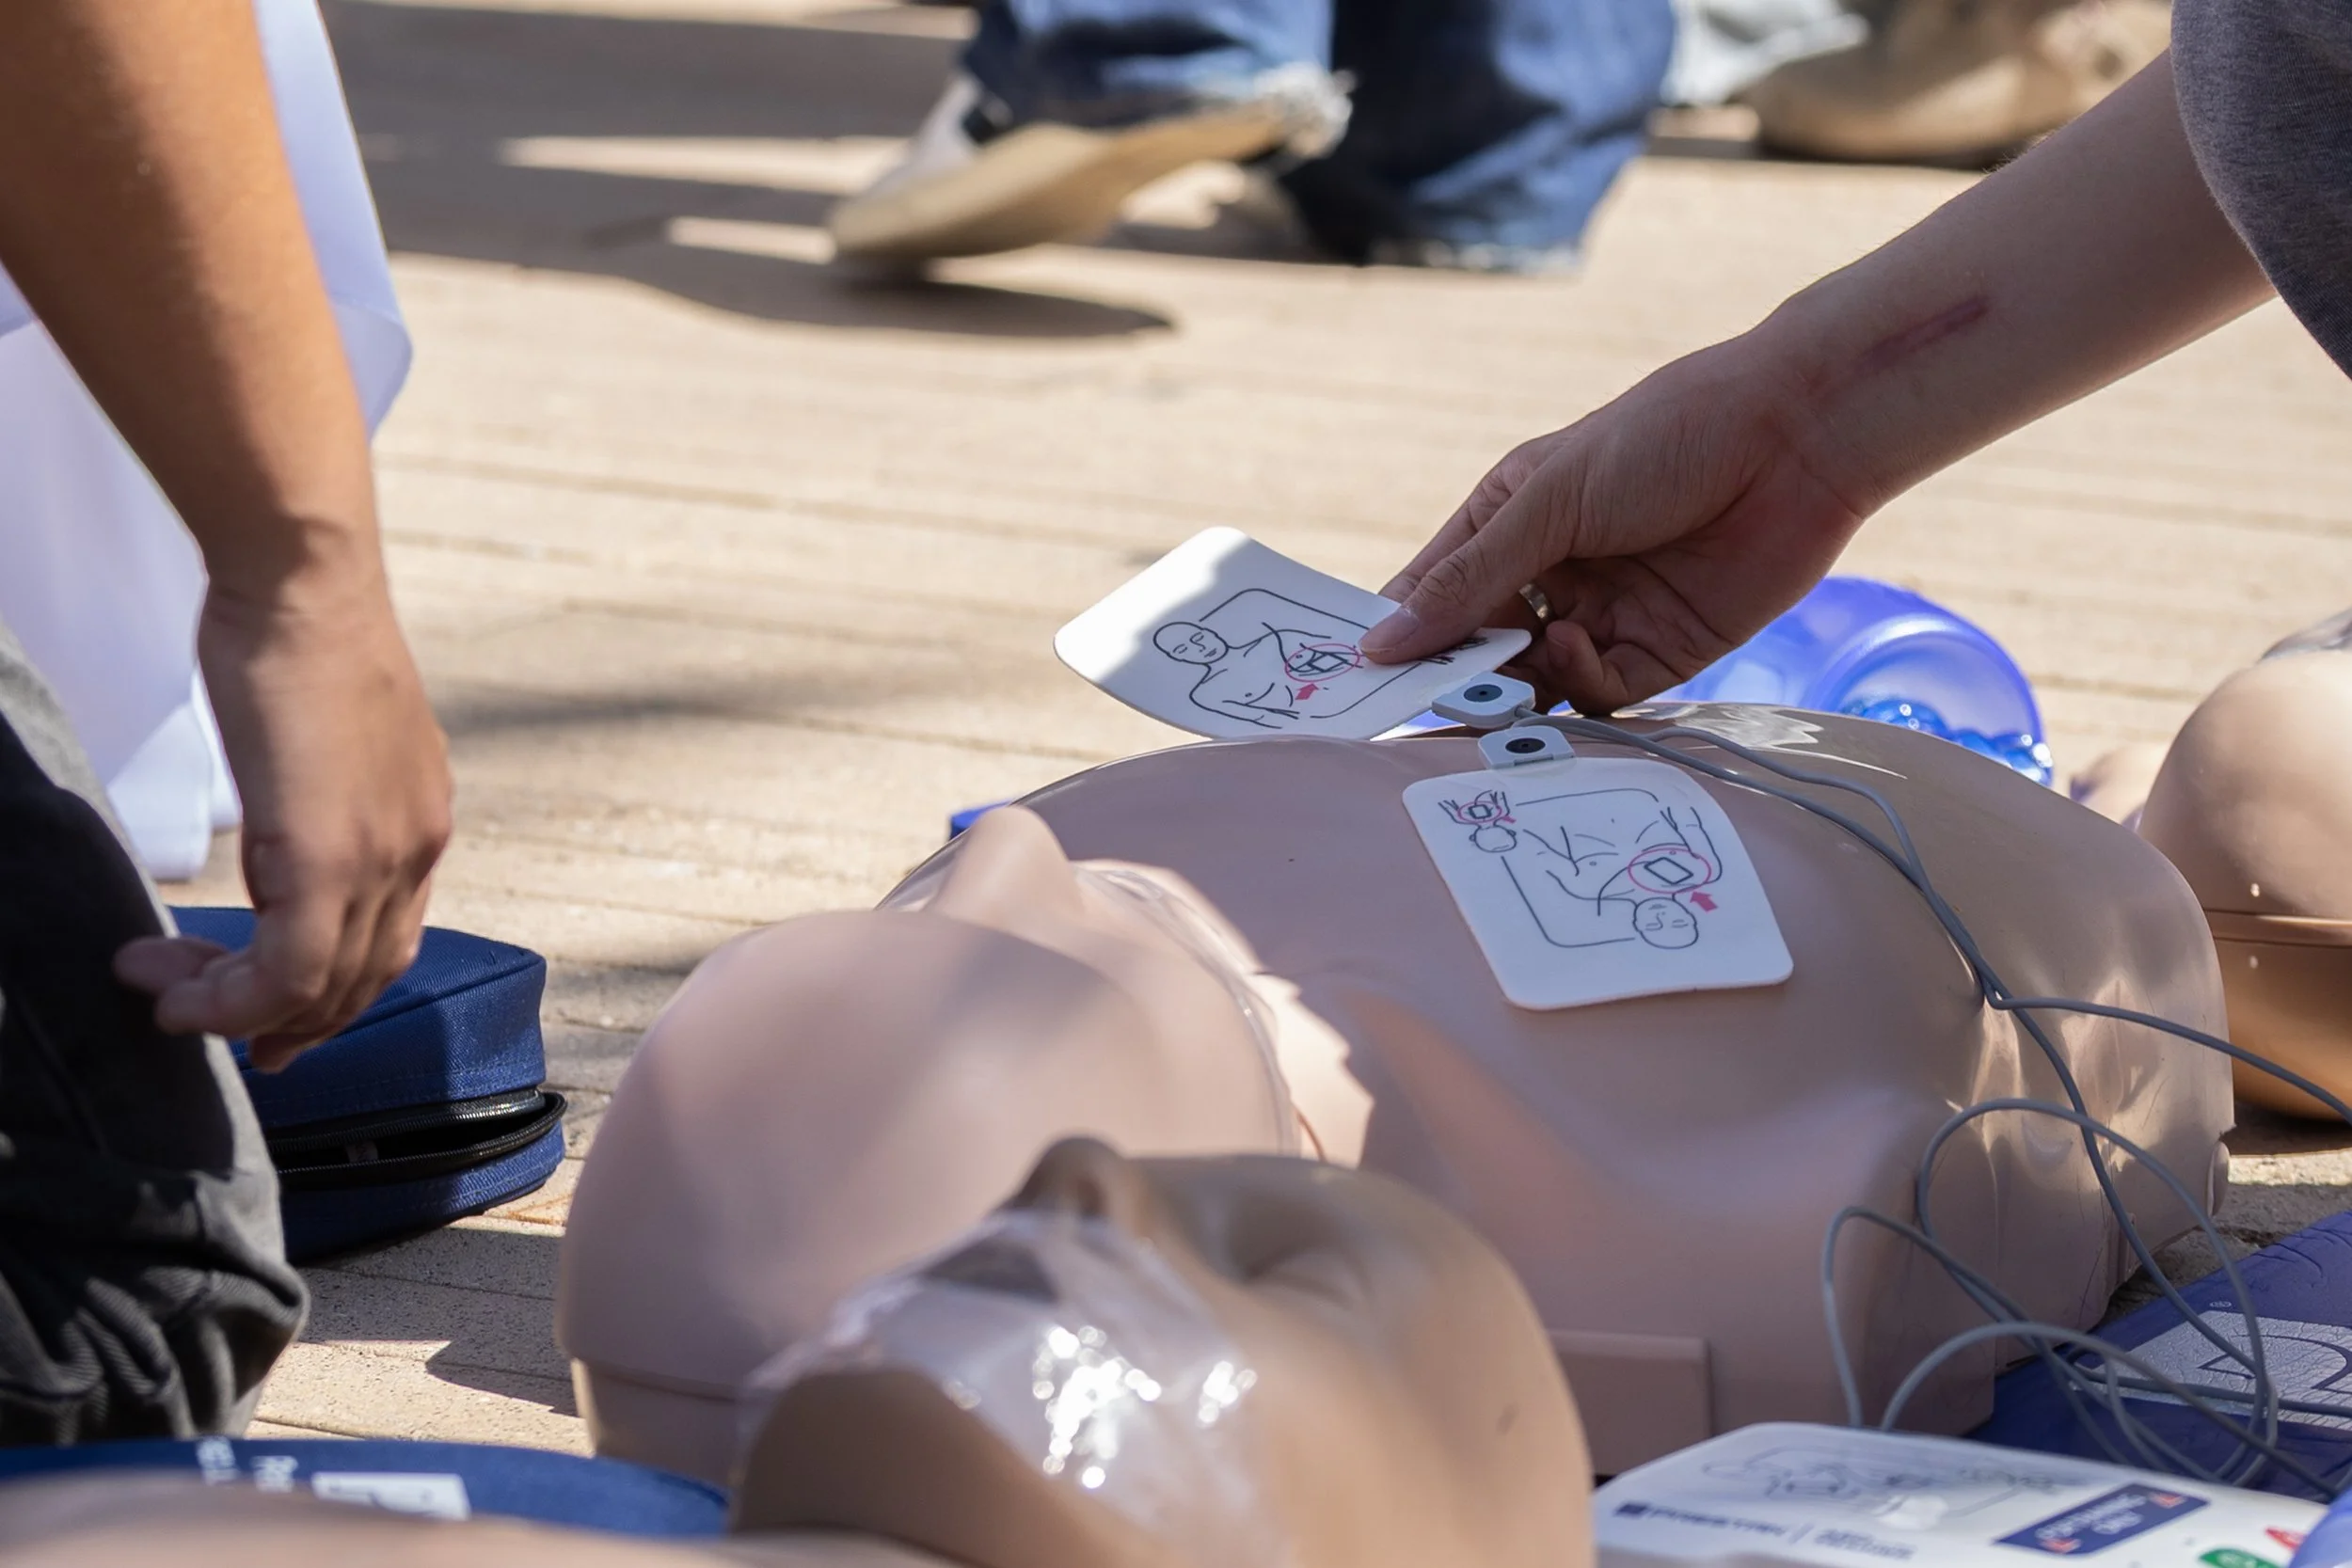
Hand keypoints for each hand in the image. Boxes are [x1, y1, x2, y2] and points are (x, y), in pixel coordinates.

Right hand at [115, 559, 451, 1068]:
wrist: (303, 586)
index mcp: (422, 823)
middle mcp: (417, 850)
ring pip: (320, 987)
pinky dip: (230, 1000)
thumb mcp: (322, 740)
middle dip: (286, 1022)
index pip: (388, 941)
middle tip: (216, 1035)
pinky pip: (288, 974)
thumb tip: (278, 843)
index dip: (333, 993)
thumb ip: (317, 801)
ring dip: (234, 1010)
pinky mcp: (330, 862)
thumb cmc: (296, 638)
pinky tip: (175, 992)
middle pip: (360, 978)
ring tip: (164, 1000)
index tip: (275, 1019)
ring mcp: (382, 861)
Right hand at [1361, 336, 1870, 712]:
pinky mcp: (1660, 652)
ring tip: (1501, 686)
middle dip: (1456, 676)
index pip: (1432, 594)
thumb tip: (1380, 644)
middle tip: (1432, 700)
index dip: (1398, 636)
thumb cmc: (1663, 438)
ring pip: (1535, 682)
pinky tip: (1575, 649)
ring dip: (1514, 689)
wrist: (1796, 439)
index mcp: (1507, 522)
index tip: (1362, 680)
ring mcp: (1603, 616)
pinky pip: (1598, 693)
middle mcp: (1549, 575)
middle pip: (1480, 649)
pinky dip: (1577, 684)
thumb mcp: (1547, 501)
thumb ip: (1467, 580)